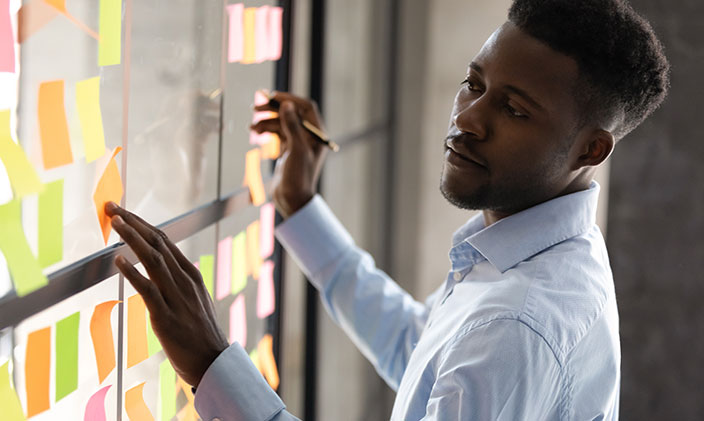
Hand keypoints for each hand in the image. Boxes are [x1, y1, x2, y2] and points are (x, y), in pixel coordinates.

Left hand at [105, 201, 228, 386]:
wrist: (214, 362)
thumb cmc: (201, 334)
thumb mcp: (195, 301)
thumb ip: (180, 283)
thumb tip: (165, 268)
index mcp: (192, 274)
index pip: (164, 240)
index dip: (142, 223)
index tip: (123, 212)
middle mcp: (185, 280)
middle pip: (157, 243)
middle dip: (133, 222)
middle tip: (112, 207)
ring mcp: (177, 297)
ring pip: (153, 259)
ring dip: (132, 238)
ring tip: (115, 223)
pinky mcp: (166, 316)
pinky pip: (148, 289)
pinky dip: (132, 272)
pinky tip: (118, 260)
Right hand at [250, 92, 328, 217]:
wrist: (292, 200)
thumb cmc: (299, 177)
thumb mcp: (297, 150)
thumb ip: (292, 126)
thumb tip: (286, 105)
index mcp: (317, 134)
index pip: (305, 108)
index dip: (289, 99)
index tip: (272, 97)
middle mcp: (309, 136)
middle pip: (291, 113)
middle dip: (273, 110)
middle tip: (255, 108)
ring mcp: (297, 142)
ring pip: (281, 123)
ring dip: (266, 121)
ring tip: (252, 127)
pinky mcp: (287, 150)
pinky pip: (276, 133)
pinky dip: (266, 130)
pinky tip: (255, 132)